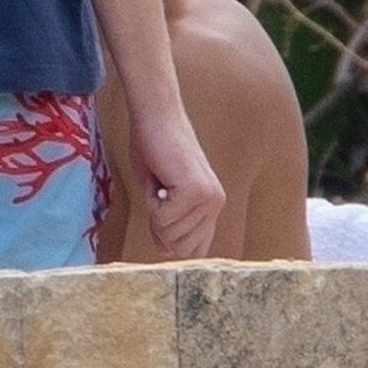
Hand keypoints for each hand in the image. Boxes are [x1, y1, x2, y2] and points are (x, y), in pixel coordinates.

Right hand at [127, 104, 224, 258]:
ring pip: (170, 234)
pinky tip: (158, 179)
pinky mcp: (194, 191)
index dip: (168, 241)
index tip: (156, 215)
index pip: (194, 250)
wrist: (155, 116)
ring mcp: (208, 199)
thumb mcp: (160, 192)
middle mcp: (215, 204)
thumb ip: (168, 222)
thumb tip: (165, 252)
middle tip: (156, 194)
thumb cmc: (152, 147)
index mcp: (211, 205)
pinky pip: (164, 219)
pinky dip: (151, 203)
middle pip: (181, 248)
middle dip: (159, 227)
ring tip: (158, 182)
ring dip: (153, 211)